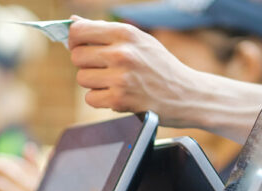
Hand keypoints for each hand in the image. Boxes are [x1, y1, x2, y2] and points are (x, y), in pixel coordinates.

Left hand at [68, 17, 197, 125]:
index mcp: (125, 33)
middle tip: (103, 70)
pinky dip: (100, 100)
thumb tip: (73, 20)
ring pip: (82, 79)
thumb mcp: (139, 40)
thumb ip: (106, 30)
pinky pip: (91, 99)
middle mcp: (122, 53)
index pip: (78, 31)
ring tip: (114, 83)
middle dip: (86, 64)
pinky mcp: (120, 100)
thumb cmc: (161, 66)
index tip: (81, 47)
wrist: (188, 94)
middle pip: (76, 56)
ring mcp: (121, 77)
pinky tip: (117, 96)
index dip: (75, 41)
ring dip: (94, 84)